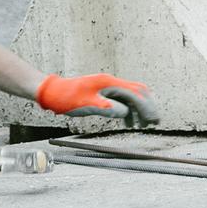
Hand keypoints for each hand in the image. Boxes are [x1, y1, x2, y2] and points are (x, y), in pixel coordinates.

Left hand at [36, 74, 159, 127]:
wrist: (52, 92)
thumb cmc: (66, 98)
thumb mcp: (86, 104)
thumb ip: (106, 108)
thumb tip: (125, 112)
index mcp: (108, 83)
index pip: (135, 93)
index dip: (146, 107)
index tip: (153, 120)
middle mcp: (110, 82)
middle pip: (136, 91)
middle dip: (147, 106)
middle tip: (154, 122)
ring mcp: (106, 86)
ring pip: (130, 96)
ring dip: (139, 109)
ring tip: (143, 125)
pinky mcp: (102, 91)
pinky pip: (121, 99)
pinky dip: (128, 110)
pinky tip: (128, 122)